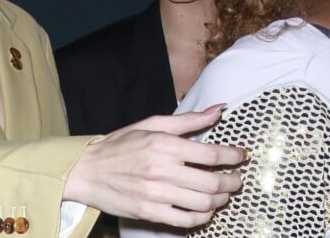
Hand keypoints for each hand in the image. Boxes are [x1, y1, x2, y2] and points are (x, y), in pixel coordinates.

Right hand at [65, 106, 243, 227]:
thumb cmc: (122, 143)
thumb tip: (218, 109)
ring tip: (224, 193)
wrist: (88, 170)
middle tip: (237, 178)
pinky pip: (186, 220)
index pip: (211, 154)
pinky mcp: (150, 213)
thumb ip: (189, 119)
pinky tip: (206, 209)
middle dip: (232, 181)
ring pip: (203, 203)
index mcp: (164, 144)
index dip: (233, 156)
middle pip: (211, 182)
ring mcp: (156, 194)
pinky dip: (203, 216)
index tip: (241, 155)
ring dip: (221, 199)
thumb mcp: (153, 123)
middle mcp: (162, 170)